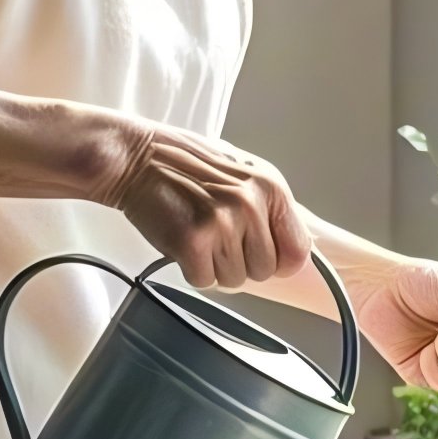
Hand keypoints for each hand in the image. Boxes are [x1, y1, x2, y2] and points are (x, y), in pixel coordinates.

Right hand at [103, 119, 310, 292]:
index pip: (298, 251)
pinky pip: (205, 281)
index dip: (280, 262)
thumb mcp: (245, 177)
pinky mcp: (193, 241)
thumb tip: (292, 254)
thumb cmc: (189, 168)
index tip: (265, 259)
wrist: (139, 157)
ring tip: (200, 235)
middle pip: (264, 270)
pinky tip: (183, 242)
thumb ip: (270, 212)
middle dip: (241, 264)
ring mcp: (223, 223)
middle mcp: (252, 205)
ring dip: (215, 267)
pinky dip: (192, 270)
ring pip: (234, 280)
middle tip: (218, 240)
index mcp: (271, 188)